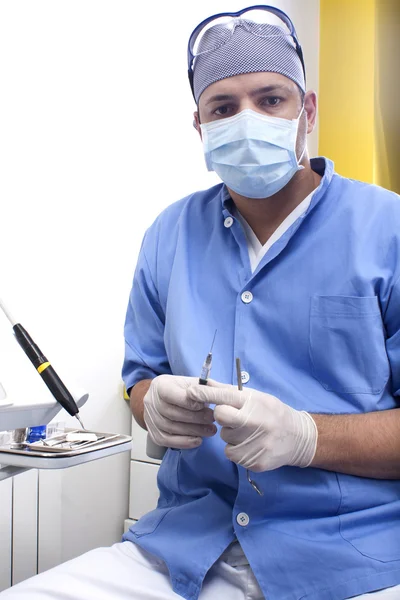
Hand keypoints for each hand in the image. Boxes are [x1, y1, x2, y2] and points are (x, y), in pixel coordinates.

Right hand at [144, 375, 216, 449]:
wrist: (163, 400)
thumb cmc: (181, 390)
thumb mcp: (191, 383)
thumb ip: (204, 387)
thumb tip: (221, 393)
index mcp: (160, 385)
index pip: (172, 394)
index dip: (190, 402)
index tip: (205, 404)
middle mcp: (151, 401)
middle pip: (173, 413)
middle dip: (196, 418)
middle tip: (212, 419)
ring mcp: (150, 418)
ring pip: (171, 427)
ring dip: (193, 431)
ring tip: (210, 430)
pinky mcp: (153, 433)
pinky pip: (167, 441)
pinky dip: (184, 442)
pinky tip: (198, 440)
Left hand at [187, 380, 317, 471]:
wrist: (298, 438)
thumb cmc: (273, 413)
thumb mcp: (255, 397)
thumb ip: (228, 392)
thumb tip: (204, 382)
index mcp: (254, 403)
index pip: (225, 397)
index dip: (206, 394)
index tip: (190, 392)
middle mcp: (255, 422)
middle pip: (220, 417)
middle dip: (222, 416)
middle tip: (234, 417)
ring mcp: (255, 443)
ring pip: (225, 437)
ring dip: (231, 434)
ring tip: (248, 431)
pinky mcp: (254, 461)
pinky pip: (231, 454)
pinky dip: (236, 449)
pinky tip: (249, 444)